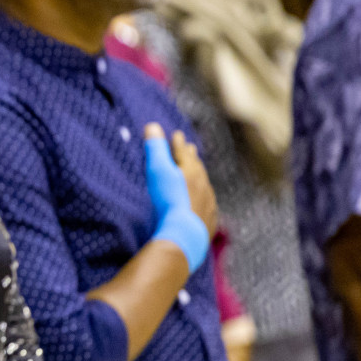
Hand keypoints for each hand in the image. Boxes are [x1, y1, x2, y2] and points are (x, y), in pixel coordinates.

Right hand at [142, 123, 212, 269]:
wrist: (184, 235)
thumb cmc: (169, 201)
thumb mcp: (158, 171)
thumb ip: (156, 149)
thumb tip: (153, 126)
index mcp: (192, 172)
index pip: (184, 152)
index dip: (177, 143)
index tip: (176, 134)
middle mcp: (204, 185)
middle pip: (197, 167)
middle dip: (191, 157)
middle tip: (190, 148)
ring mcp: (208, 204)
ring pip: (204, 186)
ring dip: (198, 178)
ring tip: (196, 174)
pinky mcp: (208, 222)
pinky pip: (207, 205)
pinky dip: (203, 199)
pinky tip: (202, 203)